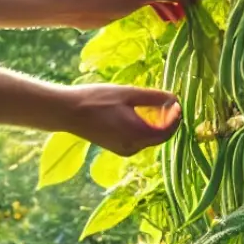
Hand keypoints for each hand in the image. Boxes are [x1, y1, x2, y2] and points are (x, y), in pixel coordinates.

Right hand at [67, 85, 181, 155]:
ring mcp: (124, 150)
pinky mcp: (117, 148)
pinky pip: (138, 140)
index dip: (176, 117)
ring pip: (149, 139)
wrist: (66, 111)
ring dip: (155, 124)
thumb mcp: (128, 93)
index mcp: (138, 135)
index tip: (177, 102)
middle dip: (167, 121)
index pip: (168, 131)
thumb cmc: (96, 99)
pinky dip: (143, 129)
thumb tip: (175, 98)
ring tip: (153, 106)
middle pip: (160, 136)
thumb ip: (154, 97)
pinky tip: (138, 114)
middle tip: (167, 103)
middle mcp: (134, 147)